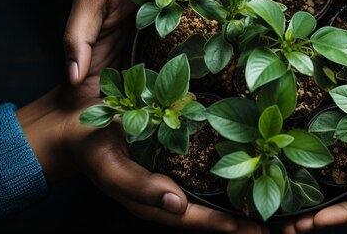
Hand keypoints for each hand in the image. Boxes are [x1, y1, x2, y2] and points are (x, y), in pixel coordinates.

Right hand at [16, 81, 268, 231]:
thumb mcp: (110, 168)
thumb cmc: (88, 147)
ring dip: (236, 187)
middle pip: (210, 206)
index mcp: (155, 198)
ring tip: (270, 186)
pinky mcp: (170, 143)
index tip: (260, 231)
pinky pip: (200, 157)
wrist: (68, 123)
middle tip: (277, 216)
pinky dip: (221, 161)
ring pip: (208, 183)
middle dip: (240, 212)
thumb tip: (179, 207)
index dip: (229, 227)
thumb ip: (141, 188)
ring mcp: (170, 166)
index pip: (199, 218)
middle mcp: (167, 186)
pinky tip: (243, 153)